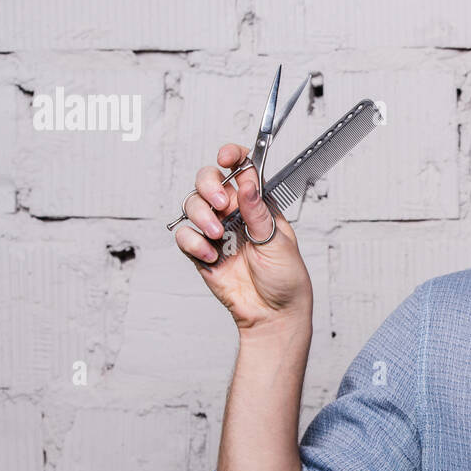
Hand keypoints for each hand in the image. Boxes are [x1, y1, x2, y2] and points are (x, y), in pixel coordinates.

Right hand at [174, 143, 312, 332]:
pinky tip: (211, 255)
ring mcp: (216, 231)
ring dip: (201, 215)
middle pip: (209, 181)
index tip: (226, 157)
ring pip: (193, 205)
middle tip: (220, 203)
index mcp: (258, 205)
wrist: (272, 313)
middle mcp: (235, 213)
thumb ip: (259, 213)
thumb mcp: (279, 242)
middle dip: (208, 185)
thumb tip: (247, 182)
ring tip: (218, 235)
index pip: (242, 170)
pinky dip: (193, 242)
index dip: (232, 157)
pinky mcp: (201, 252)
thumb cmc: (285, 279)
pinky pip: (185, 236)